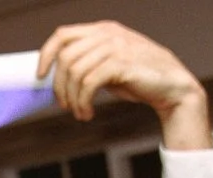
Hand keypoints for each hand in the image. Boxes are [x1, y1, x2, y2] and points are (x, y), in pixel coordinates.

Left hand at [37, 22, 208, 147]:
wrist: (172, 87)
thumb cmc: (140, 79)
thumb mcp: (109, 66)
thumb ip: (88, 64)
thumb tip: (59, 78)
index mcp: (102, 30)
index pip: (62, 35)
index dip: (46, 55)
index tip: (40, 76)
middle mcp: (107, 34)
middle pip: (65, 56)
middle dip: (59, 86)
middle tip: (64, 105)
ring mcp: (115, 47)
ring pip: (75, 72)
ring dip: (72, 98)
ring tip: (80, 112)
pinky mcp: (122, 64)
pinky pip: (89, 82)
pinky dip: (83, 102)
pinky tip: (88, 113)